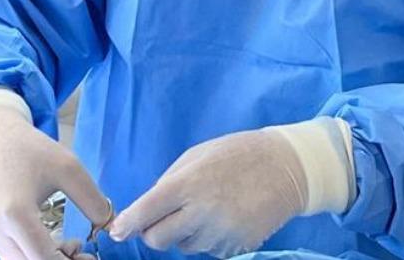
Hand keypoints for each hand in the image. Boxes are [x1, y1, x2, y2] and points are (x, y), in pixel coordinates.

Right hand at [0, 107, 110, 259]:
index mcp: (16, 214)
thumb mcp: (68, 168)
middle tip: (82, 253)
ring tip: (69, 245)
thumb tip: (111, 226)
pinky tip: (52, 242)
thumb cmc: (30, 149)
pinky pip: (13, 257)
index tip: (89, 256)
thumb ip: (93, 200)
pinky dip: (34, 256)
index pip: (44, 259)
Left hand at [109, 120, 351, 257]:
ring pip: (183, 247)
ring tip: (206, 209)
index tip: (116, 232)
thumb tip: (147, 208)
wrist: (287, 168)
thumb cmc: (236, 154)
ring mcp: (220, 234)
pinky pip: (209, 250)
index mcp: (187, 184)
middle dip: (154, 231)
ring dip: (184, 234)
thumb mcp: (196, 155)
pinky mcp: (237, 248)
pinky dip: (208, 238)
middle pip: (158, 240)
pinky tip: (224, 217)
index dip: (127, 224)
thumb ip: (169, 181)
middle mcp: (201, 213)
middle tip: (163, 217)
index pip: (146, 212)